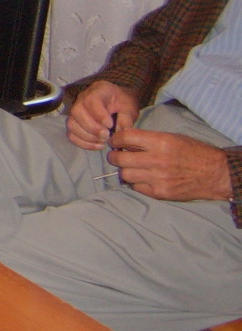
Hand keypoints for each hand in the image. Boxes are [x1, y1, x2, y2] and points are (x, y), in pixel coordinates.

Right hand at [66, 80, 139, 150]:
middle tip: (106, 136)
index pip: (90, 100)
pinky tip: (97, 145)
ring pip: (72, 124)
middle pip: (77, 112)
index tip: (110, 125)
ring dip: (87, 137)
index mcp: (98, 90)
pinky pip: (71, 134)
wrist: (117, 104)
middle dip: (92, 127)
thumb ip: (126, 118)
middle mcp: (81, 98)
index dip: (98, 114)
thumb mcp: (130, 107)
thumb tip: (120, 132)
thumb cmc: (123, 104)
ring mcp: (75, 111)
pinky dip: (83, 143)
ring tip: (103, 141)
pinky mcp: (74, 123)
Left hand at [108, 128, 232, 200]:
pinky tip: (143, 178)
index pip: (125, 138)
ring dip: (125, 170)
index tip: (114, 141)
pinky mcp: (159, 193)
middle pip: (119, 159)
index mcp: (160, 142)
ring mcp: (157, 178)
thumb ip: (148, 139)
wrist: (215, 173)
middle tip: (117, 155)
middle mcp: (156, 160)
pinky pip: (136, 187)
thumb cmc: (193, 152)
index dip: (115, 139)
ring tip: (131, 168)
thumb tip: (125, 141)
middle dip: (114, 156)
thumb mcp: (172, 138)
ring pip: (125, 175)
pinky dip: (136, 183)